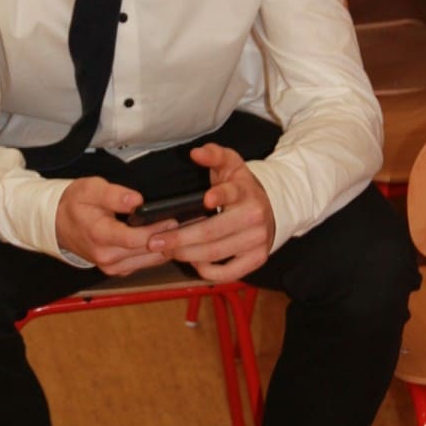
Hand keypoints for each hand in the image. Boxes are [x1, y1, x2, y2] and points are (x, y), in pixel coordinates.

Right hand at [55, 176, 178, 276]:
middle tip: (184, 223)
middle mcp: (106, 256)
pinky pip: (144, 263)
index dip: (157, 229)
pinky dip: (157, 252)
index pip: (135, 239)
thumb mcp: (90, 189)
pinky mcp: (117, 270)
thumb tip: (136, 200)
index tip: (172, 218)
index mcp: (100, 236)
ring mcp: (112, 266)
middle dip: (167, 238)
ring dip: (166, 247)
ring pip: (150, 261)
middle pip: (147, 251)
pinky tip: (165, 239)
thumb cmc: (75, 204)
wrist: (58, 223)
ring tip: (179, 230)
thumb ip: (114, 194)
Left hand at [146, 143, 275, 282]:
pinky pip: (227, 272)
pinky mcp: (257, 259)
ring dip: (186, 255)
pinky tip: (192, 261)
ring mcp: (257, 241)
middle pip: (212, 232)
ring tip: (166, 251)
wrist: (270, 209)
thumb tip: (196, 153)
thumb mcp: (230, 164)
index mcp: (246, 192)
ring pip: (215, 253)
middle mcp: (255, 218)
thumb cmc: (241, 187)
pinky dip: (206, 271)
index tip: (206, 199)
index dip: (220, 196)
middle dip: (180, 238)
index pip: (232, 193)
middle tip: (155, 241)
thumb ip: (214, 155)